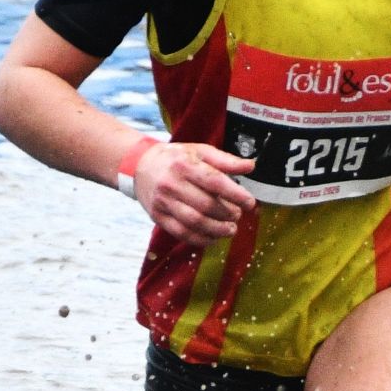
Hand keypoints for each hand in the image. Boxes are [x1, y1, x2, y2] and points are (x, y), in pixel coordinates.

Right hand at [133, 142, 256, 245]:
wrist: (140, 165)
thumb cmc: (176, 158)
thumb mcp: (200, 151)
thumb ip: (226, 160)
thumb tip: (251, 166)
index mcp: (185, 165)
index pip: (214, 182)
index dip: (235, 195)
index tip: (250, 203)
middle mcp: (172, 184)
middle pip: (206, 205)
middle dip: (228, 214)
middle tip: (238, 216)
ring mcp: (163, 202)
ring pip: (194, 222)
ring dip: (217, 230)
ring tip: (230, 230)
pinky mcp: (158, 217)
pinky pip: (182, 233)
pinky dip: (201, 239)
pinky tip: (213, 237)